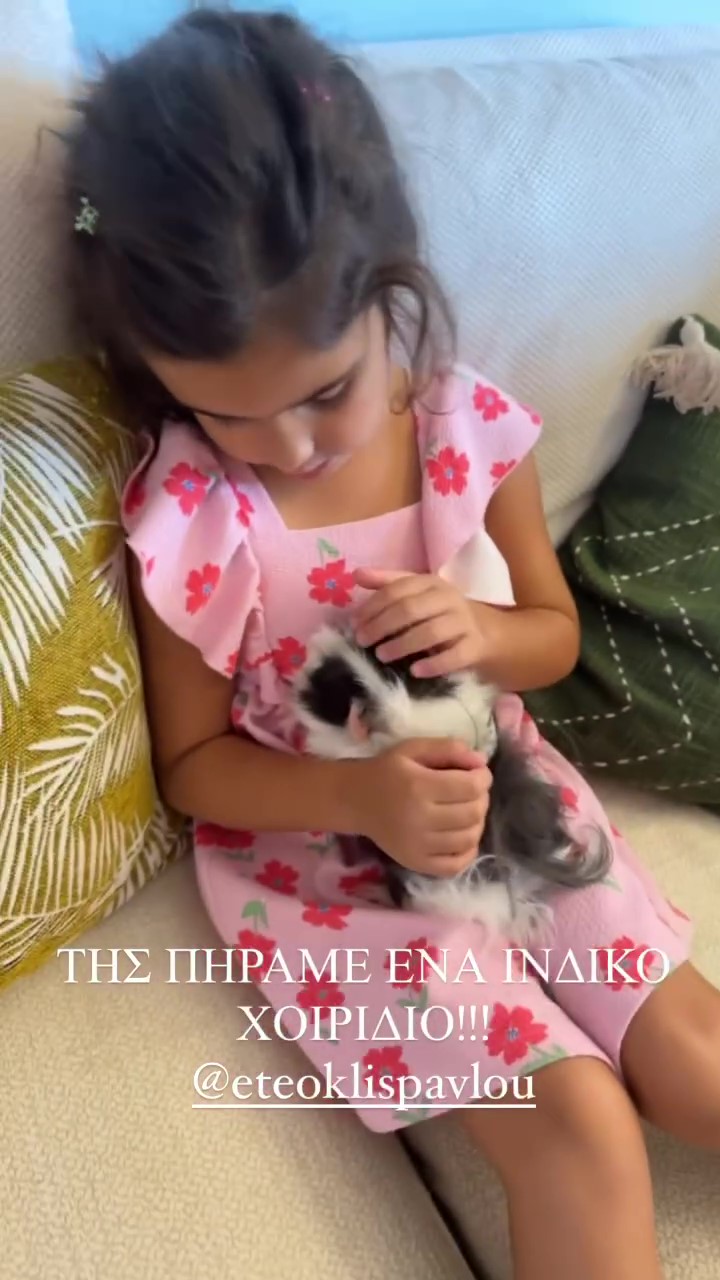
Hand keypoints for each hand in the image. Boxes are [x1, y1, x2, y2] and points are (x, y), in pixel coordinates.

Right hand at [350, 738, 492, 875]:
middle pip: (473, 813)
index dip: (483, 778)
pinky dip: (468, 851)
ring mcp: (418, 845)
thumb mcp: (414, 748)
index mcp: (418, 786)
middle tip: (472, 791)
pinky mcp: (416, 863)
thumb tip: (481, 761)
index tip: (478, 773)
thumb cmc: (387, 771)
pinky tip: (462, 835)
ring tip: (467, 810)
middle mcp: (419, 818)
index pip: (470, 787)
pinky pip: (455, 865)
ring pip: (469, 839)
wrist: (355, 801)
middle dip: (481, 798)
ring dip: (477, 822)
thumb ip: (448, 749)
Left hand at [353, 567, 484, 677]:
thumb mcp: (415, 595)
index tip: (354, 624)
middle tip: (363, 642)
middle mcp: (449, 598)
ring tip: (382, 656)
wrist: (484, 633)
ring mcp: (464, 622)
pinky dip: (434, 664)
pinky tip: (415, 671)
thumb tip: (357, 574)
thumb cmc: (438, 613)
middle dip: (382, 626)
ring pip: (431, 632)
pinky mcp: (475, 646)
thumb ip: (386, 584)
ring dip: (402, 644)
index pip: (397, 590)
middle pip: (411, 609)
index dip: (373, 607)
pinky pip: (455, 656)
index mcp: (431, 583)